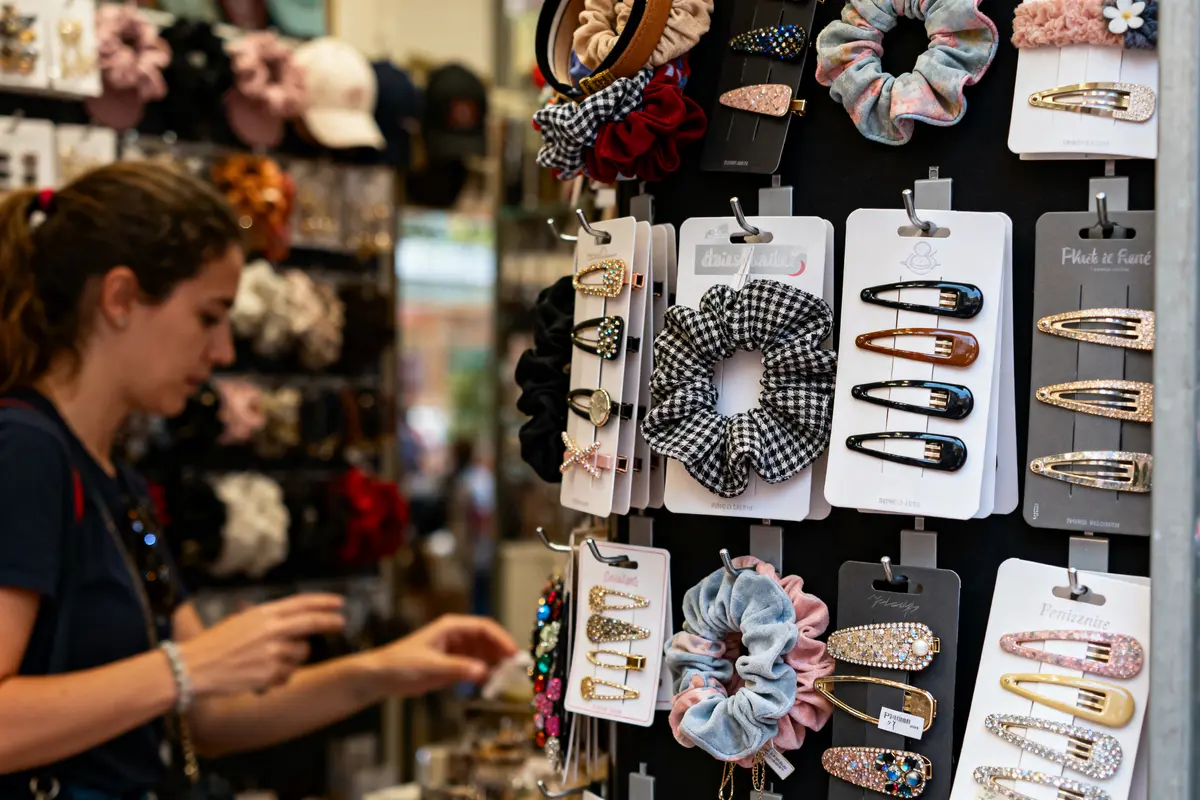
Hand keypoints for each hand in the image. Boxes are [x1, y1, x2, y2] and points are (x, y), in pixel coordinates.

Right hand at [179, 593, 345, 696]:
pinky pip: (287, 675)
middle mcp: (271, 629)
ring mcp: (272, 652)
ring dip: (293, 658)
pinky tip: (259, 676)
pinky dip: (279, 677)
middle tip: (341, 623)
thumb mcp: (241, 622)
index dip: (323, 601)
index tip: (339, 602)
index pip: (301, 603)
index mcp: (262, 613)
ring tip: (268, 661)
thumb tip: (294, 622)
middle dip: (330, 622)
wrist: (192, 668)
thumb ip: (268, 621)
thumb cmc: (213, 645)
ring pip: (301, 653)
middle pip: (312, 623)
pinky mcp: (269, 673)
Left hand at [366, 614, 518, 696]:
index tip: (513, 655)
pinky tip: (490, 685)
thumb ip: (458, 668)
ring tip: (506, 680)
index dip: (501, 639)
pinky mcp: (452, 665)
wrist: (380, 677)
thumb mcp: (431, 666)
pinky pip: (474, 667)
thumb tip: (484, 672)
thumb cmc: (401, 665)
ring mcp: (455, 651)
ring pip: (484, 654)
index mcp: (452, 627)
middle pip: (488, 640)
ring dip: (495, 665)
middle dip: (502, 653)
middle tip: (515, 671)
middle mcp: (457, 636)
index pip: (484, 628)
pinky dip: (484, 675)